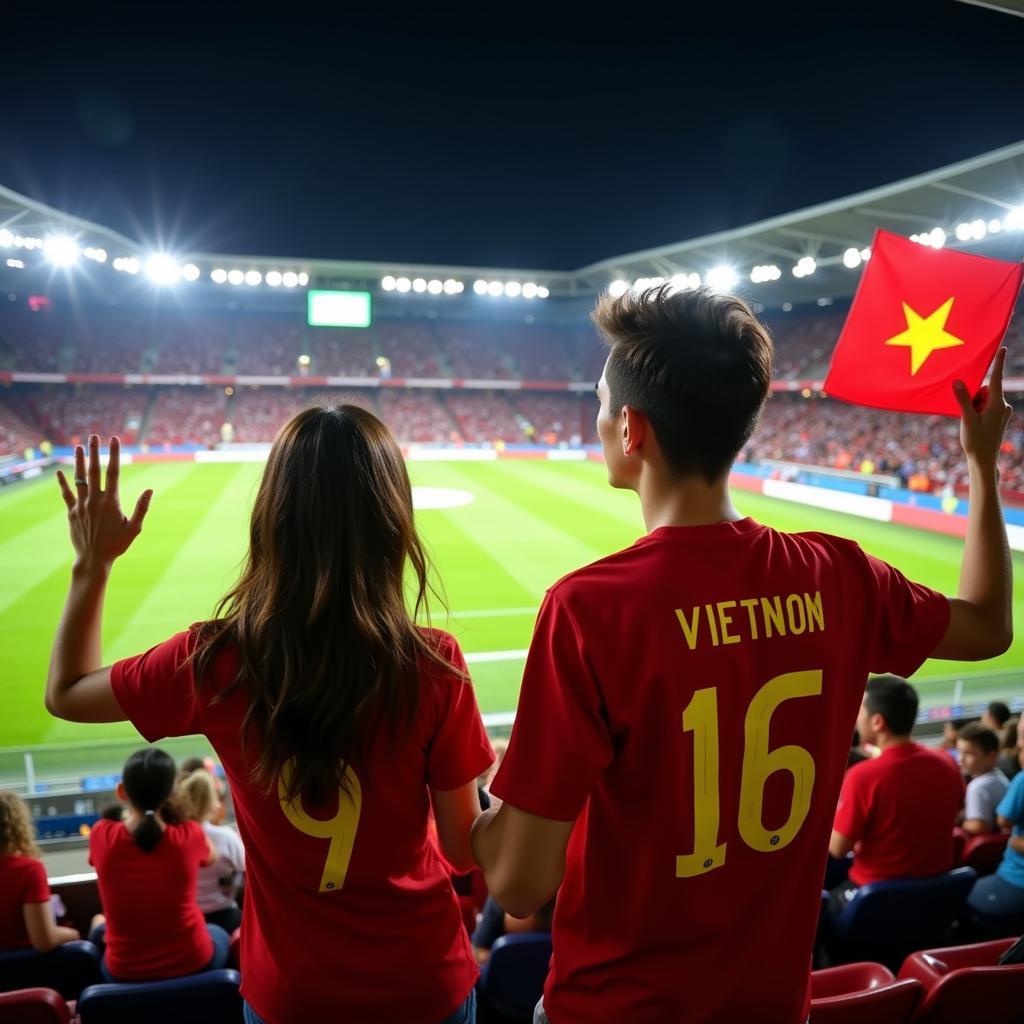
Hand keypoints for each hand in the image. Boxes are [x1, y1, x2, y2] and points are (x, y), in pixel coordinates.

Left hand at [56, 435, 152, 573]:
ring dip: (79, 461)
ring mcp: (81, 505)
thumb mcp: (135, 528)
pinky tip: (60, 472)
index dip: (114, 453)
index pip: (113, 472)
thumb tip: (150, 490)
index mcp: (111, 502)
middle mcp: (94, 500)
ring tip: (78, 447)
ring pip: (79, 479)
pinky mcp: (72, 512)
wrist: (93, 560)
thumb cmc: (117, 545)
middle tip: (94, 436)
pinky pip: (67, 494)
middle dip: (95, 451)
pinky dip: (63, 482)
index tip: (114, 439)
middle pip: (94, 470)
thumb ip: (141, 508)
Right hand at [953, 347, 1012, 470]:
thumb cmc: (976, 441)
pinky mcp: (999, 417)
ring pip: (985, 398)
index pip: (997, 379)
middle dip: (974, 397)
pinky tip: (975, 424)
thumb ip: (963, 399)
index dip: (998, 363)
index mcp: (997, 405)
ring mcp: (1002, 412)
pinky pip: (986, 406)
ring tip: (971, 421)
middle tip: (968, 414)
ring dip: (975, 405)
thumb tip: (958, 382)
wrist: (984, 460)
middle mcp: (1003, 406)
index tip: (1003, 348)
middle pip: (986, 390)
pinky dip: (978, 410)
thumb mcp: (967, 419)